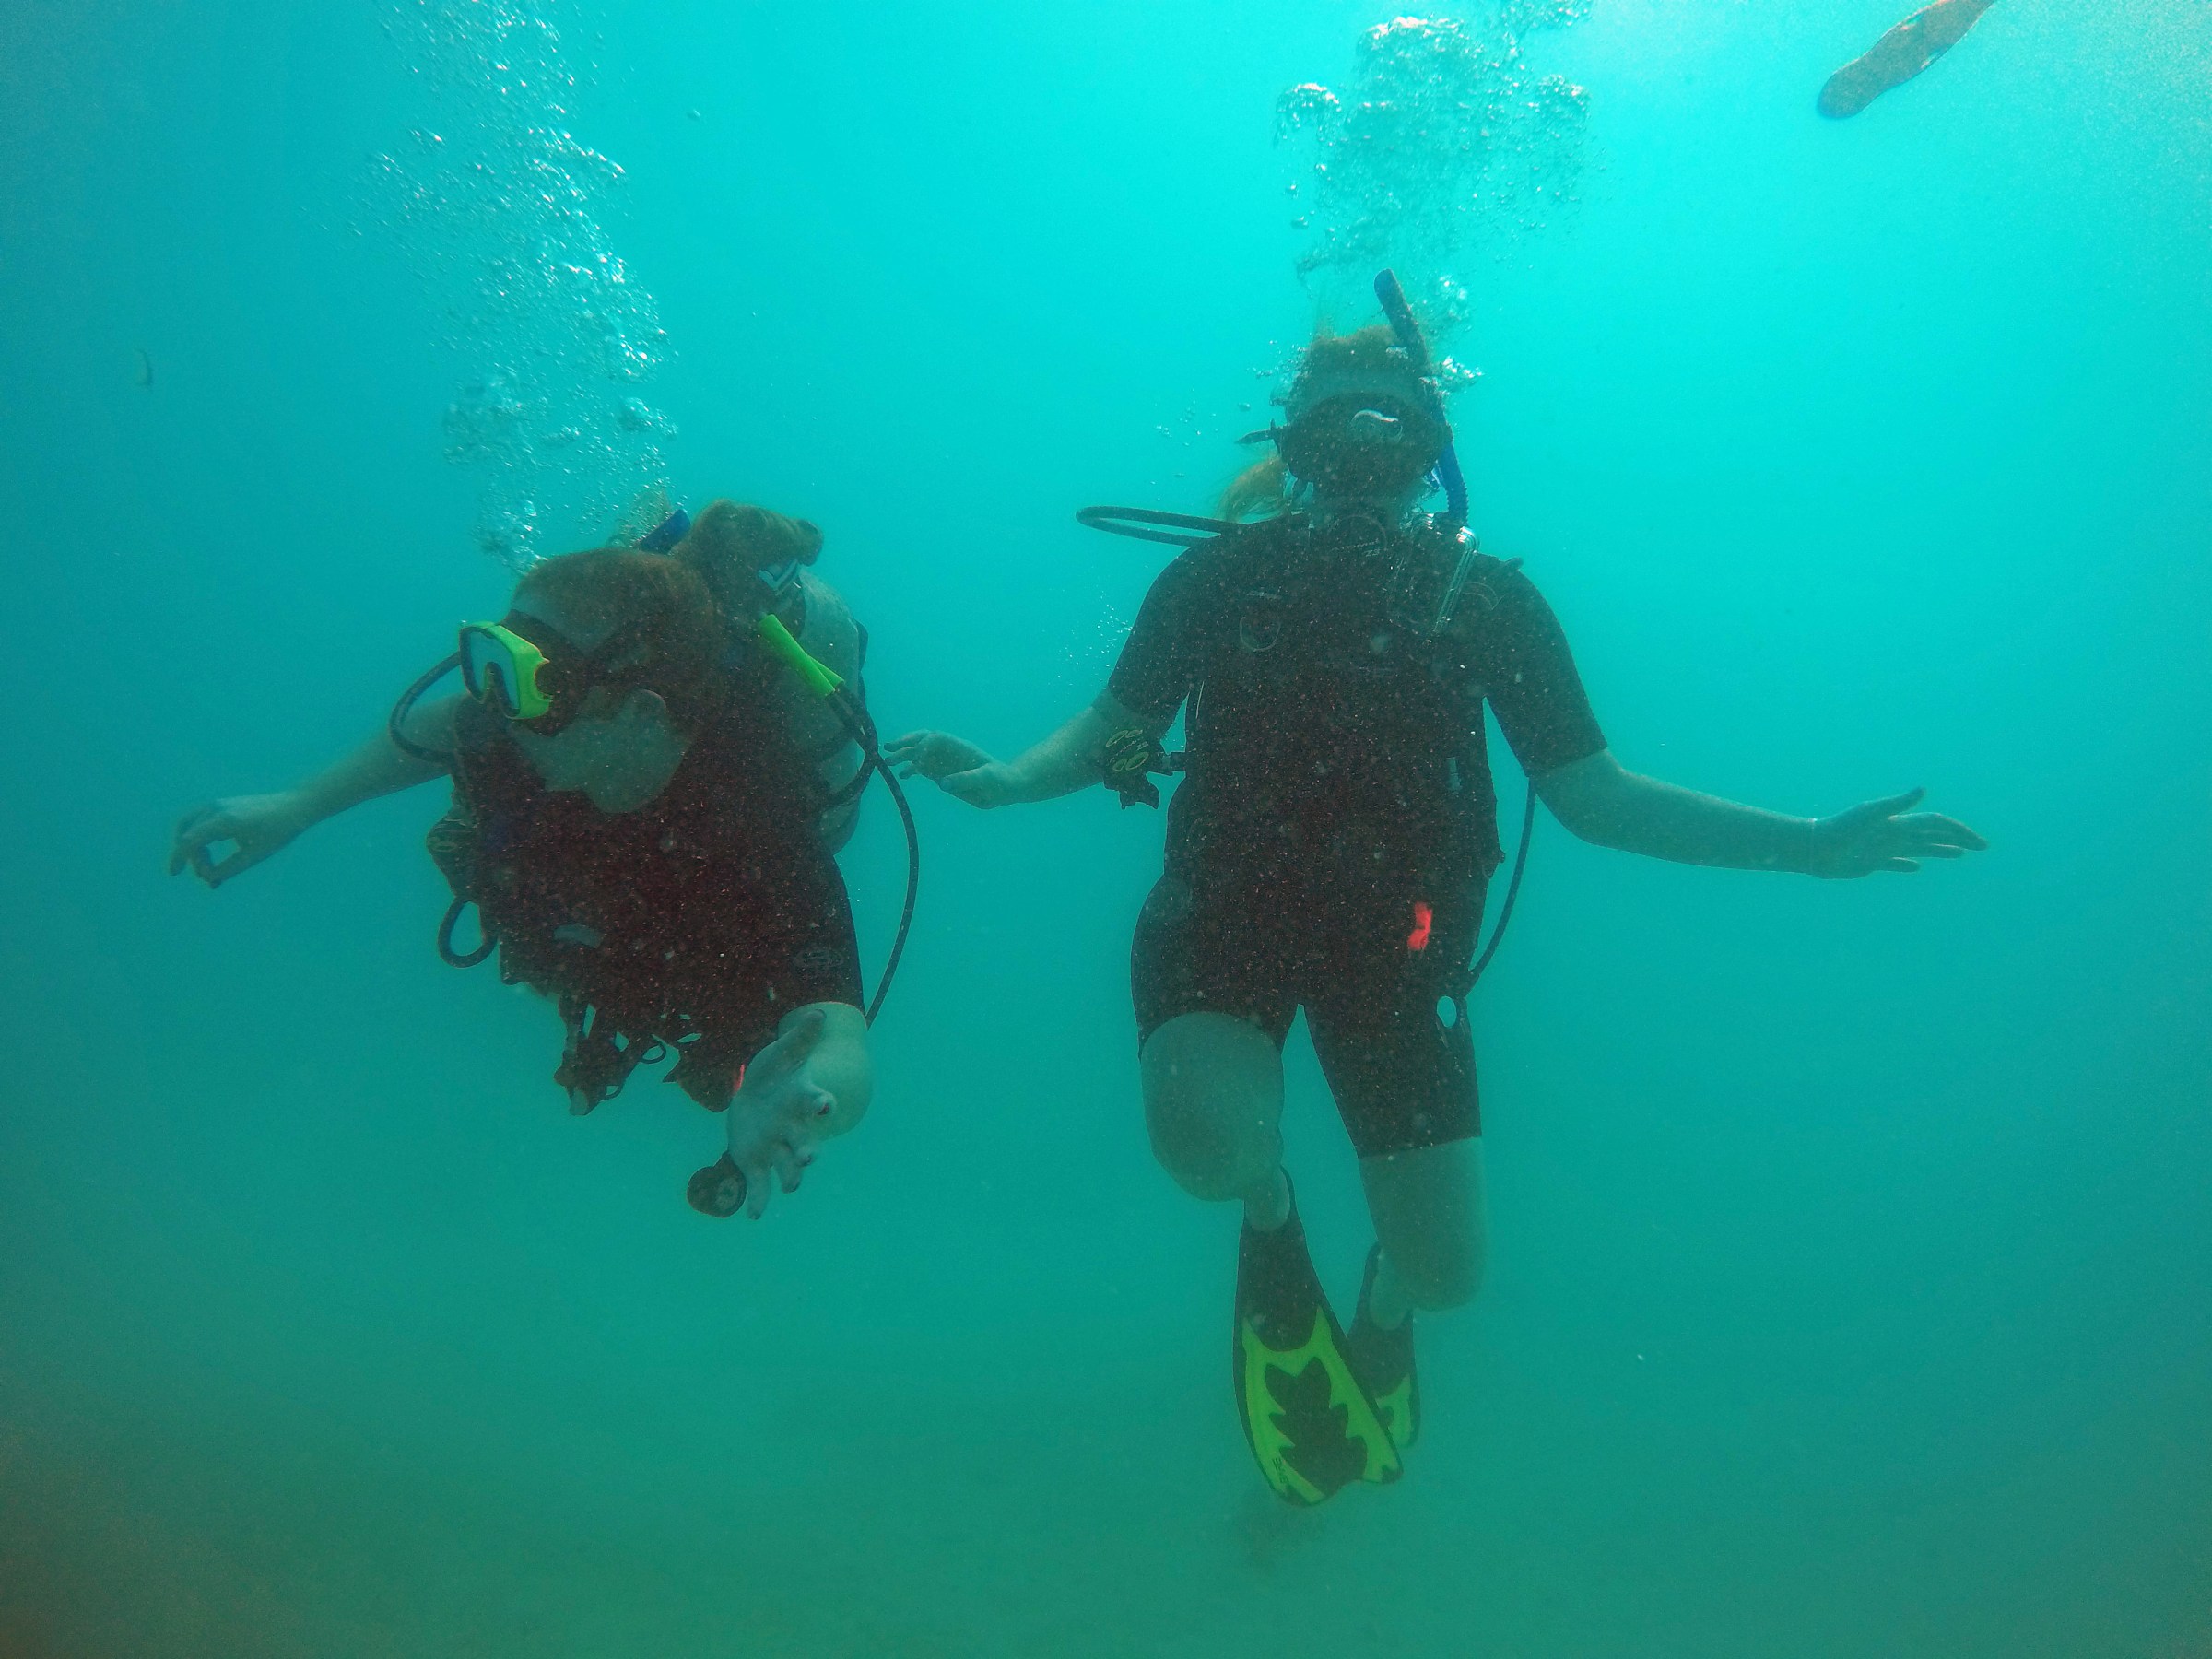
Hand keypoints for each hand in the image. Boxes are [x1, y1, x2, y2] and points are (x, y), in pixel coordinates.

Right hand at [168, 793, 310, 887]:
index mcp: (225, 820)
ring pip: (188, 827)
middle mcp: (216, 809)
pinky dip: (198, 839)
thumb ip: (231, 868)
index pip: (190, 840)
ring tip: (209, 869)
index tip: (175, 874)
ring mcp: (216, 804)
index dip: (179, 858)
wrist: (293, 806)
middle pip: (188, 836)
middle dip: (194, 859)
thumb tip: (209, 878)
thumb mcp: (257, 854)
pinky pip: (198, 823)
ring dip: (194, 849)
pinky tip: (209, 857)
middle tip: (210, 878)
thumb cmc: (279, 831)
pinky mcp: (220, 806)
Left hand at [723, 1007, 837, 1219]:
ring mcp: (776, 1148)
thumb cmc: (774, 1073)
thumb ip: (800, 1038)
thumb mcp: (782, 1052)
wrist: (755, 1096)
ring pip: (788, 1168)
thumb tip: (819, 1013)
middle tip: (808, 1158)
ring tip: (793, 1185)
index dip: (820, 1104)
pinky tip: (753, 1215)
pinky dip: (759, 1201)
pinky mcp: (757, 1163)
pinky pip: (760, 1185)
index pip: (814, 1102)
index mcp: (799, 1100)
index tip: (824, 1106)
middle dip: (807, 1152)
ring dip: (792, 1178)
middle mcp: (793, 1129)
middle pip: (805, 1143)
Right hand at [883, 730, 1017, 809]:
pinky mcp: (941, 775)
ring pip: (919, 755)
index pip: (937, 739)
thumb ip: (967, 780)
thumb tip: (942, 784)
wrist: (1005, 788)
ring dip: (903, 756)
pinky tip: (902, 776)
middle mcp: (949, 752)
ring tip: (887, 762)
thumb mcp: (987, 779)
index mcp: (960, 748)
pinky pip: (922, 770)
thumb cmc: (1000, 780)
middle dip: (906, 743)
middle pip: (923, 741)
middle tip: (888, 748)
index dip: (924, 745)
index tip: (916, 759)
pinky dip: (910, 771)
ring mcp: (943, 763)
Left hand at [1810, 788, 1987, 877]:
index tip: (1977, 843)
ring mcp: (1884, 847)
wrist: (1814, 847)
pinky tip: (1916, 867)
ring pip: (1919, 849)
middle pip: (1933, 835)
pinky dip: (1908, 864)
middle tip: (1982, 847)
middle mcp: (1894, 833)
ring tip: (1960, 855)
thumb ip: (1897, 804)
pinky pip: (1895, 863)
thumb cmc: (1840, 829)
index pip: (1935, 824)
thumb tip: (1923, 789)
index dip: (1958, 831)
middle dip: (1958, 839)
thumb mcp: (1870, 814)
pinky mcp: (1871, 862)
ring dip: (1941, 850)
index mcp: (1898, 822)